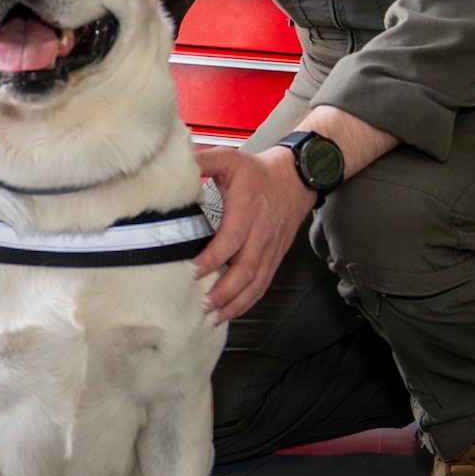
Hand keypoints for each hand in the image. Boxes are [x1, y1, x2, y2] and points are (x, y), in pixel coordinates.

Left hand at [194, 145, 314, 320]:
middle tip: (202, 304)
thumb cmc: (259, 171)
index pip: (232, 239)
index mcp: (247, 209)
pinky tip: (231, 312)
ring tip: (213, 316)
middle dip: (224, 291)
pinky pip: (263, 284)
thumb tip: (178, 163)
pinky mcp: (274, 257)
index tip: (194, 271)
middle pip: (245, 269)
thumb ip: (203, 160)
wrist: (297, 178)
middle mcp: (261, 233)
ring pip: (256, 283)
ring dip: (235, 303)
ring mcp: (270, 248)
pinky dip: (248, 302)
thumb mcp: (230, 158)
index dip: (214, 258)